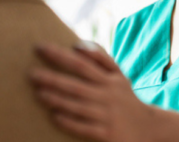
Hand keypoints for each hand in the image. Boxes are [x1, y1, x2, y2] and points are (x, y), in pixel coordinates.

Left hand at [30, 43, 156, 141]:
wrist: (148, 128)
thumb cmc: (125, 98)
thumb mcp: (118, 76)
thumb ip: (101, 58)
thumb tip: (78, 45)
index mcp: (109, 80)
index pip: (81, 64)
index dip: (60, 55)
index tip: (40, 48)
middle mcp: (107, 96)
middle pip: (77, 85)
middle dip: (53, 78)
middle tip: (31, 74)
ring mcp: (106, 115)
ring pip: (78, 106)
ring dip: (58, 100)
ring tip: (39, 94)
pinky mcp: (106, 134)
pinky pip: (84, 128)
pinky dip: (70, 122)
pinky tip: (55, 117)